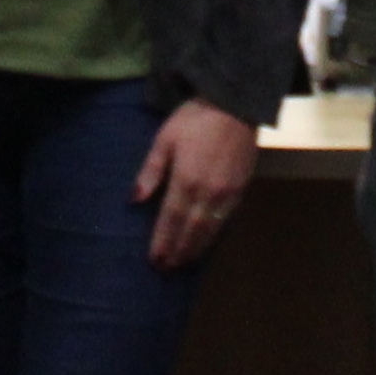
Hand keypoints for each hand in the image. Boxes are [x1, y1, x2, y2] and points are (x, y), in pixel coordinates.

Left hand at [133, 99, 261, 272]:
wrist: (234, 105)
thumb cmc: (194, 119)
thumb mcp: (164, 139)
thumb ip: (150, 172)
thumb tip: (134, 200)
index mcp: (185, 180)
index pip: (171, 220)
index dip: (162, 242)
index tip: (154, 260)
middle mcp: (207, 192)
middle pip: (190, 231)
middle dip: (178, 251)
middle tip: (167, 269)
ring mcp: (227, 193)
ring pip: (210, 229)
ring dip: (196, 248)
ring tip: (184, 263)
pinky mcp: (241, 189)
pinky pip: (226, 219)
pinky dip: (214, 235)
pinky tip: (206, 242)